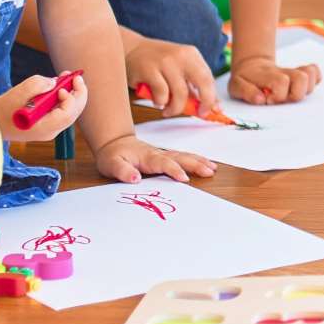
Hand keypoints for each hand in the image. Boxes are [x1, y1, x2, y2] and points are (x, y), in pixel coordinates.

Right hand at [0, 73, 85, 143]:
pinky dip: (66, 98)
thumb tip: (54, 82)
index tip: (61, 86)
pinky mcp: (49, 124)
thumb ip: (37, 85)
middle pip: (73, 113)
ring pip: (71, 111)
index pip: (66, 114)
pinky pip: (63, 110)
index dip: (70, 99)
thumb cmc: (3, 108)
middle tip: (77, 76)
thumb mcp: (17, 93)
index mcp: (43, 129)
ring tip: (69, 77)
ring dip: (73, 94)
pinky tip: (62, 85)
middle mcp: (50, 132)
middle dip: (78, 93)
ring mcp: (51, 129)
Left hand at [93, 132, 216, 184]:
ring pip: (184, 156)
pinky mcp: (165, 157)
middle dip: (195, 164)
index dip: (174, 170)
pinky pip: (183, 157)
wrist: (114, 144)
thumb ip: (122, 171)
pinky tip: (206, 164)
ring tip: (213, 168)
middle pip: (180, 157)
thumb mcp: (110, 164)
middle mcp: (158, 154)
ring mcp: (163, 154)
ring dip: (199, 161)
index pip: (163, 163)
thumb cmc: (112, 155)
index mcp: (147, 157)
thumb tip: (135, 179)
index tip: (184, 179)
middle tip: (209, 171)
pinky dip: (196, 160)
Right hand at [127, 38, 217, 116]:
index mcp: (191, 54)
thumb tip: (212, 107)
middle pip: (203, 82)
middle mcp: (181, 56)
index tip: (210, 111)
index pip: (209, 78)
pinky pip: (161, 94)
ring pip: (181, 93)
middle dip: (205, 102)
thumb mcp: (179, 69)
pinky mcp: (148, 69)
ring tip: (168, 110)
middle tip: (198, 113)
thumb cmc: (157, 63)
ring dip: (175, 108)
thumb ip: (193, 86)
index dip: (212, 98)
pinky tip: (156, 101)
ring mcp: (165, 61)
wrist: (130, 49)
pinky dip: (160, 102)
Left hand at [230, 53, 320, 104]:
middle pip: (302, 78)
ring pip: (311, 75)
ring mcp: (294, 73)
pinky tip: (303, 88)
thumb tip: (262, 99)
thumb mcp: (236, 86)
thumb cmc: (244, 79)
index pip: (282, 82)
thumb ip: (246, 92)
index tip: (269, 100)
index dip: (278, 95)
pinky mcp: (301, 74)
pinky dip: (314, 80)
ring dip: (305, 89)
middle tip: (283, 99)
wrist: (251, 66)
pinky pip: (316, 73)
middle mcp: (285, 73)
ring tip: (291, 94)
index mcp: (268, 76)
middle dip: (295, 94)